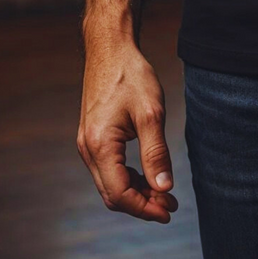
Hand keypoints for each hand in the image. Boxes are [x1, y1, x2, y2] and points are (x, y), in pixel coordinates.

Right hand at [77, 32, 179, 222]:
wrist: (110, 48)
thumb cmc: (131, 75)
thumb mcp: (151, 113)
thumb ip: (156, 153)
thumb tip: (164, 188)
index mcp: (100, 145)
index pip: (120, 194)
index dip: (145, 208)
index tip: (169, 210)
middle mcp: (87, 149)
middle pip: (112, 194)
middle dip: (142, 205)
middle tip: (171, 205)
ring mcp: (87, 144)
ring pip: (109, 184)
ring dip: (135, 193)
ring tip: (163, 193)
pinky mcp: (92, 138)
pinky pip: (108, 169)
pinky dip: (128, 178)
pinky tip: (148, 176)